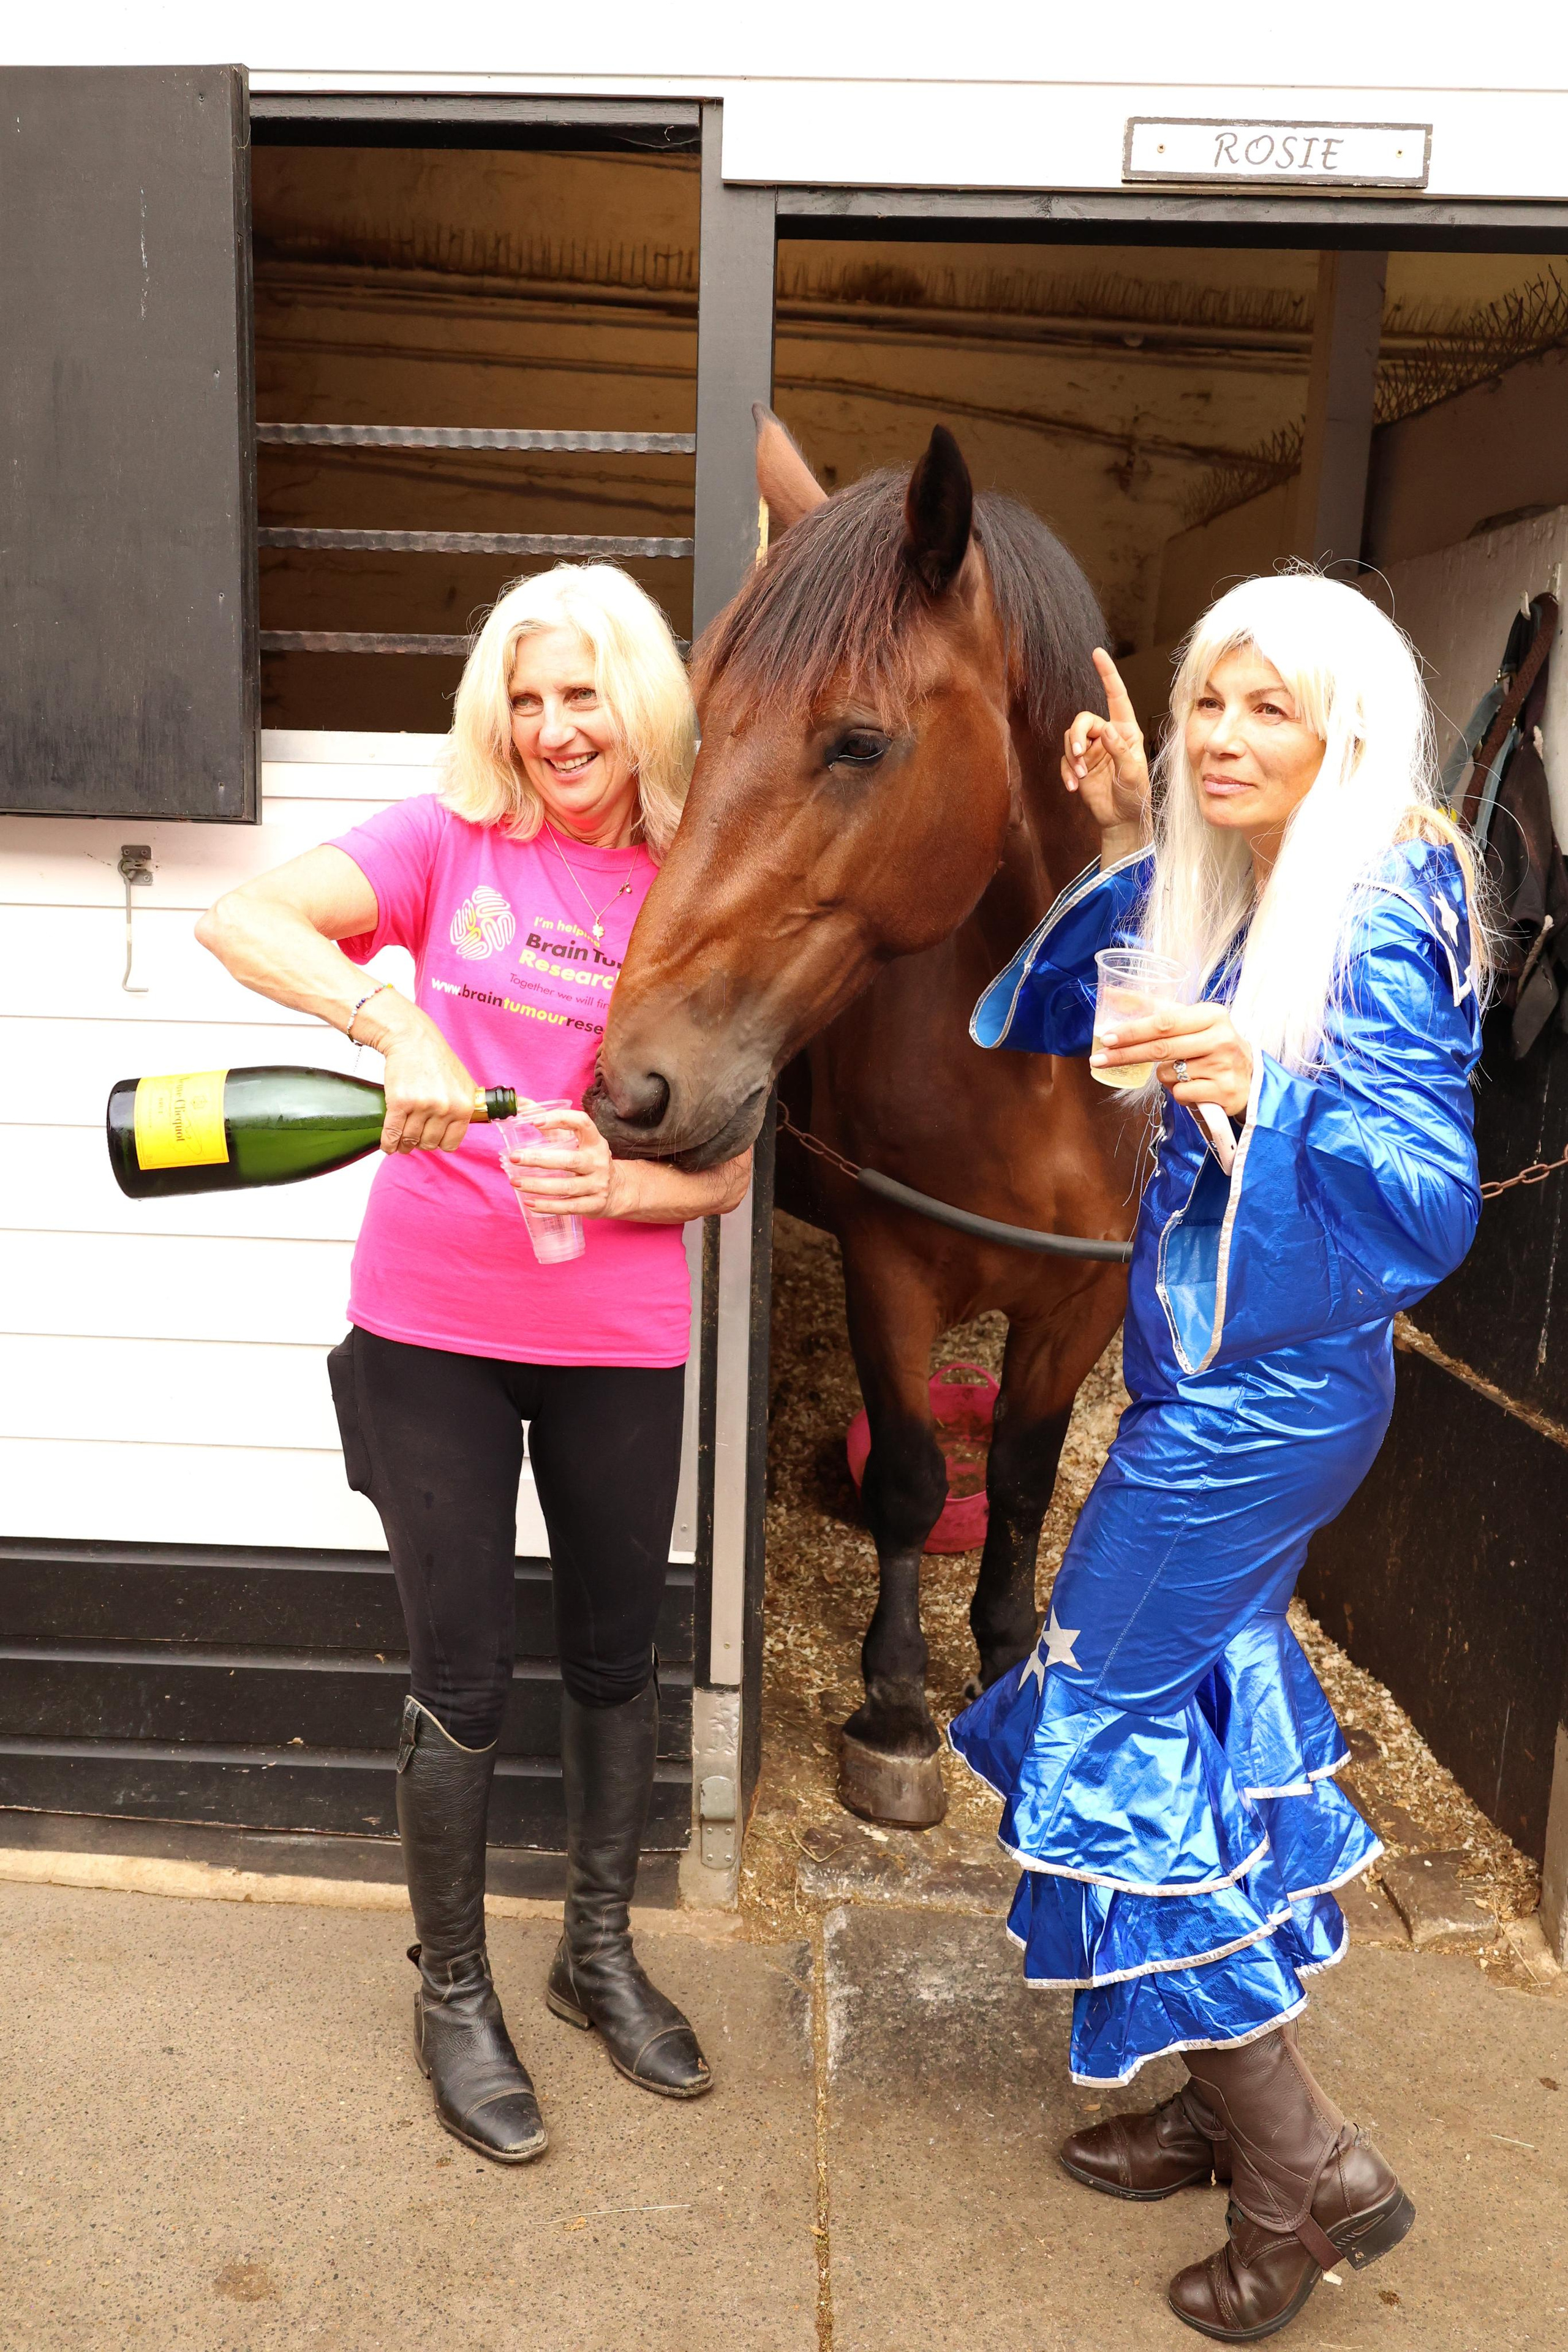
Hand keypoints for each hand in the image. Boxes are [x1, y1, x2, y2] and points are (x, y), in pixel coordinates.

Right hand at [363, 996, 478, 1152]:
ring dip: (403, 1144)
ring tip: (400, 1140)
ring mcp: (422, 1106)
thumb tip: (472, 1122)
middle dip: (420, 1143)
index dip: (439, 1143)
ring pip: (410, 1140)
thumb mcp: (463, 1082)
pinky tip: (388, 1144)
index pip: (451, 1143)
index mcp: (464, 1106)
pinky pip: (393, 1132)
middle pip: (429, 1143)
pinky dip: (389, 1143)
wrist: (413, 1039)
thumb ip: (467, 1104)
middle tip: (414, 1137)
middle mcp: (445, 1108)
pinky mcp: (400, 1103)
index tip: (432, 1139)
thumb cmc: (437, 1059)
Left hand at [501, 1108, 623, 1218]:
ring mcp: (598, 1185)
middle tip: (514, 1157)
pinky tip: (529, 1202)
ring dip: (538, 1185)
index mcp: (595, 1141)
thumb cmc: (587, 1160)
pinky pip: (568, 1207)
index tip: (534, 1121)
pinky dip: (547, 1206)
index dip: (559, 1119)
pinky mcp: (594, 1204)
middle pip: (569, 1160)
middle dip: (539, 1159)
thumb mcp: (576, 1141)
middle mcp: (598, 1162)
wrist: (617, 1190)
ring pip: (566, 1187)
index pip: (581, 1123)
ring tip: (515, 1181)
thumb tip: (520, 1103)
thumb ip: (550, 1124)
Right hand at [1063, 648, 1152, 856]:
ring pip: (1070, 738)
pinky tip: (1074, 788)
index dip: (1106, 674)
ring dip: (1072, 757)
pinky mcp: (1079, 766)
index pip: (1115, 696)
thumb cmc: (1135, 795)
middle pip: (1083, 720)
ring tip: (1080, 777)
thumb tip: (1105, 730)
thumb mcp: (1133, 773)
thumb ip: (1120, 750)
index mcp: (1126, 730)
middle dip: (1076, 735)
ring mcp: (1091, 750)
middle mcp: (1107, 735)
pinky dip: (1067, 773)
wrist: (1122, 820)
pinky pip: (1065, 761)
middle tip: (1078, 756)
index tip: (1097, 653)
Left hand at [1091, 1000, 1253, 1119]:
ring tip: (1185, 1072)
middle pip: (1160, 1048)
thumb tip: (1111, 995)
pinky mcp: (1223, 1091)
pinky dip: (1179, 1093)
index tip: (1107, 1037)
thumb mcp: (1193, 1021)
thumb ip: (1156, 1008)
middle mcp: (1220, 1037)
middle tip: (1098, 1059)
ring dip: (1164, 1076)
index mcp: (1211, 1015)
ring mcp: (1223, 1066)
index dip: (1132, 1030)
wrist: (1250, 1078)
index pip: (1164, 1022)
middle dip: (1125, 1055)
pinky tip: (1196, 1087)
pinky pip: (1180, 1094)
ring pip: (1168, 1074)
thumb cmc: (1212, 1045)